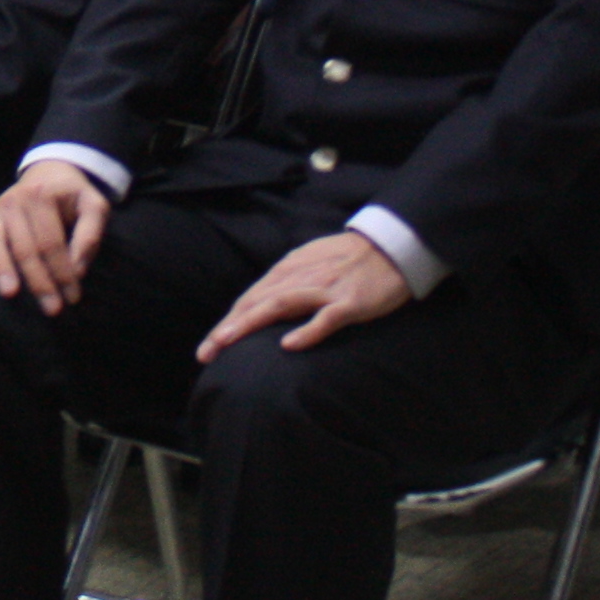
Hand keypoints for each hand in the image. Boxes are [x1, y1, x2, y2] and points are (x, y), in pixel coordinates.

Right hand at [0, 160, 115, 316]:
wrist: (50, 172)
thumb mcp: (94, 206)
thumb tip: (77, 269)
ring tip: (10, 294)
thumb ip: (90, 235)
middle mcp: (15, 200)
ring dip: (2, 269)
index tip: (72, 298)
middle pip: (25, 247)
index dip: (63, 272)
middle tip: (51, 309)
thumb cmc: (73, 195)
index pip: (51, 243)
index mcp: (42, 196)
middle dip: (38, 281)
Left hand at [199, 231, 411, 358]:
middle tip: (207, 352)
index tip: (208, 347)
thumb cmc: (348, 259)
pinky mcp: (349, 301)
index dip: (227, 321)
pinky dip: (306, 331)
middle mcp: (301, 276)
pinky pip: (325, 317)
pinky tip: (289, 345)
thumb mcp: (309, 263)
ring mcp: (325, 288)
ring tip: (229, 342)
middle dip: (229, 327)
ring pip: (281, 305)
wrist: (392, 247)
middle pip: (257, 302)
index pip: (250, 298)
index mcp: (289, 269)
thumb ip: (286, 282)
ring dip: (251, 323)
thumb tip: (261, 303)